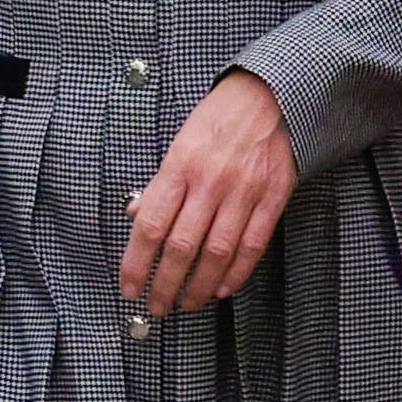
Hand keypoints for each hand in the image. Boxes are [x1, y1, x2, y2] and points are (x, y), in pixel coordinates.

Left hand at [120, 71, 296, 311]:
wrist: (269, 95)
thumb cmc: (218, 119)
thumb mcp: (178, 142)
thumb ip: (159, 183)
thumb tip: (135, 215)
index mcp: (179, 167)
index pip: (150, 225)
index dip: (136, 263)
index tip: (129, 286)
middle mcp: (209, 182)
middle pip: (181, 247)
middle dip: (165, 284)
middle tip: (157, 305)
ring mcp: (243, 192)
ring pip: (217, 253)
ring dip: (199, 286)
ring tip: (187, 303)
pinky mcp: (272, 198)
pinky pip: (252, 245)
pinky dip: (237, 273)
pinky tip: (223, 288)